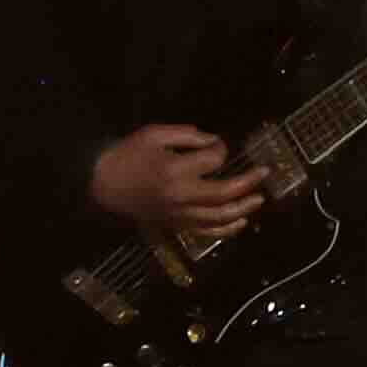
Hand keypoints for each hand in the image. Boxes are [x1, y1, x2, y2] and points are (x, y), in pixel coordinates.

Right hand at [92, 124, 261, 247]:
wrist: (102, 182)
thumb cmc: (128, 154)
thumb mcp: (155, 134)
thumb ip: (188, 135)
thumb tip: (214, 141)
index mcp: (175, 170)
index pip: (213, 160)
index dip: (221, 149)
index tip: (218, 145)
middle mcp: (180, 195)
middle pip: (224, 193)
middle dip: (248, 182)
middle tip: (264, 173)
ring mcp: (178, 214)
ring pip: (219, 217)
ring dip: (243, 208)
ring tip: (259, 199)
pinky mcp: (174, 225)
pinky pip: (205, 232)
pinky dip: (226, 230)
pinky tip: (241, 222)